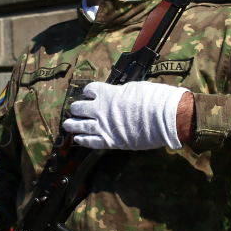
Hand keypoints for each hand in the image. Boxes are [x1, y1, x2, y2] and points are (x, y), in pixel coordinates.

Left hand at [62, 81, 189, 149]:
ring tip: (68, 125)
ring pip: (79, 125)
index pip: (89, 90)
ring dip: (72, 124)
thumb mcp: (134, 88)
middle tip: (75, 110)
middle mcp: (100, 109)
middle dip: (76, 109)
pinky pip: (89, 142)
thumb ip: (120, 92)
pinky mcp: (109, 141)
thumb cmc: (152, 99)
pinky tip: (78, 139)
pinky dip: (82, 140)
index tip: (89, 94)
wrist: (162, 118)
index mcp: (106, 93)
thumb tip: (117, 95)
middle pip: (79, 108)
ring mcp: (103, 126)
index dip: (88, 91)